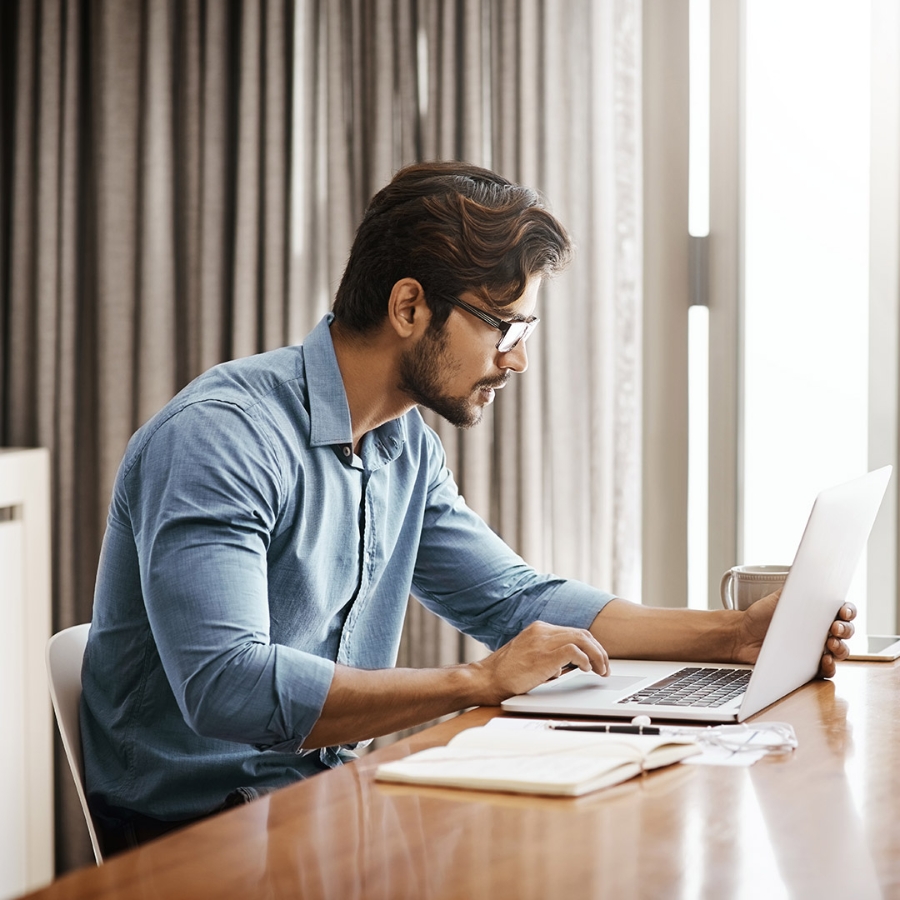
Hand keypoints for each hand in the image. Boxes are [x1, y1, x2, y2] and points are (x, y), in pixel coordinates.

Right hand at [469, 620, 608, 705]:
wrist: (487, 679)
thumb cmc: (506, 674)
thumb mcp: (529, 658)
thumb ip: (547, 656)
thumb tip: (563, 668)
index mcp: (539, 629)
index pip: (573, 632)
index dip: (590, 646)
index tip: (597, 660)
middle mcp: (542, 631)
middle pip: (582, 634)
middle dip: (598, 651)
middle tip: (605, 668)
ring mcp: (543, 641)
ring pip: (582, 639)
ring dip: (597, 656)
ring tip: (601, 671)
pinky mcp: (544, 655)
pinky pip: (574, 651)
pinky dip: (586, 660)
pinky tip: (587, 670)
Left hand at [732, 591, 855, 677]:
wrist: (743, 636)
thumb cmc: (762, 615)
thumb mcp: (778, 598)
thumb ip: (794, 588)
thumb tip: (806, 574)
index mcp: (819, 612)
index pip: (843, 610)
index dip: (848, 610)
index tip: (843, 611)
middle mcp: (822, 631)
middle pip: (847, 631)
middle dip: (846, 629)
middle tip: (835, 628)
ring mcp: (818, 650)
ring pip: (841, 651)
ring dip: (841, 648)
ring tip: (830, 644)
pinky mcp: (810, 667)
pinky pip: (827, 670)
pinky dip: (830, 667)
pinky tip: (825, 661)